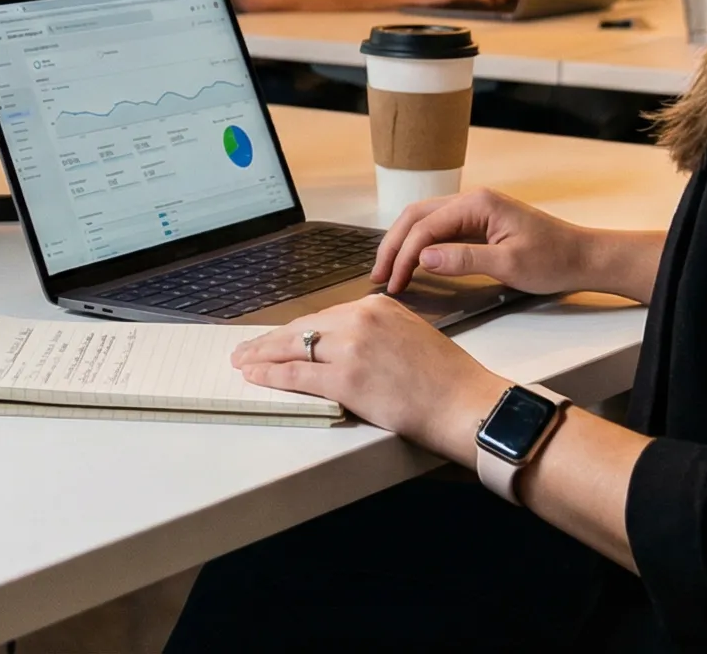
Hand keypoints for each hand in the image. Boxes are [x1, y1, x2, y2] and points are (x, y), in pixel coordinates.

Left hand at [232, 297, 506, 464]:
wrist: (463, 401)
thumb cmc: (445, 377)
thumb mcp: (409, 334)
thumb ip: (377, 332)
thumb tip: (345, 345)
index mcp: (376, 305)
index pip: (323, 317)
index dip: (295, 330)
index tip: (278, 337)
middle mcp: (360, 319)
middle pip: (302, 328)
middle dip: (269, 341)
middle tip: (246, 349)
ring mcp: (351, 348)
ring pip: (293, 348)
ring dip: (262, 356)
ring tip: (243, 362)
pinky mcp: (345, 379)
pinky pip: (297, 374)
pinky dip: (271, 375)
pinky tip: (256, 377)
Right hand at [371, 188, 605, 296]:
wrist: (583, 257)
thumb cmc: (554, 260)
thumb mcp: (509, 264)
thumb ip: (464, 259)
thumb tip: (423, 257)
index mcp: (478, 204)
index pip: (426, 226)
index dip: (405, 254)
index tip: (394, 282)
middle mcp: (472, 200)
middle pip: (417, 216)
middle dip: (394, 245)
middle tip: (379, 275)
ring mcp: (475, 210)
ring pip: (425, 220)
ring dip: (404, 243)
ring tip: (388, 270)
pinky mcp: (479, 223)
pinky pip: (440, 229)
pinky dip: (420, 244)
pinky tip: (412, 262)